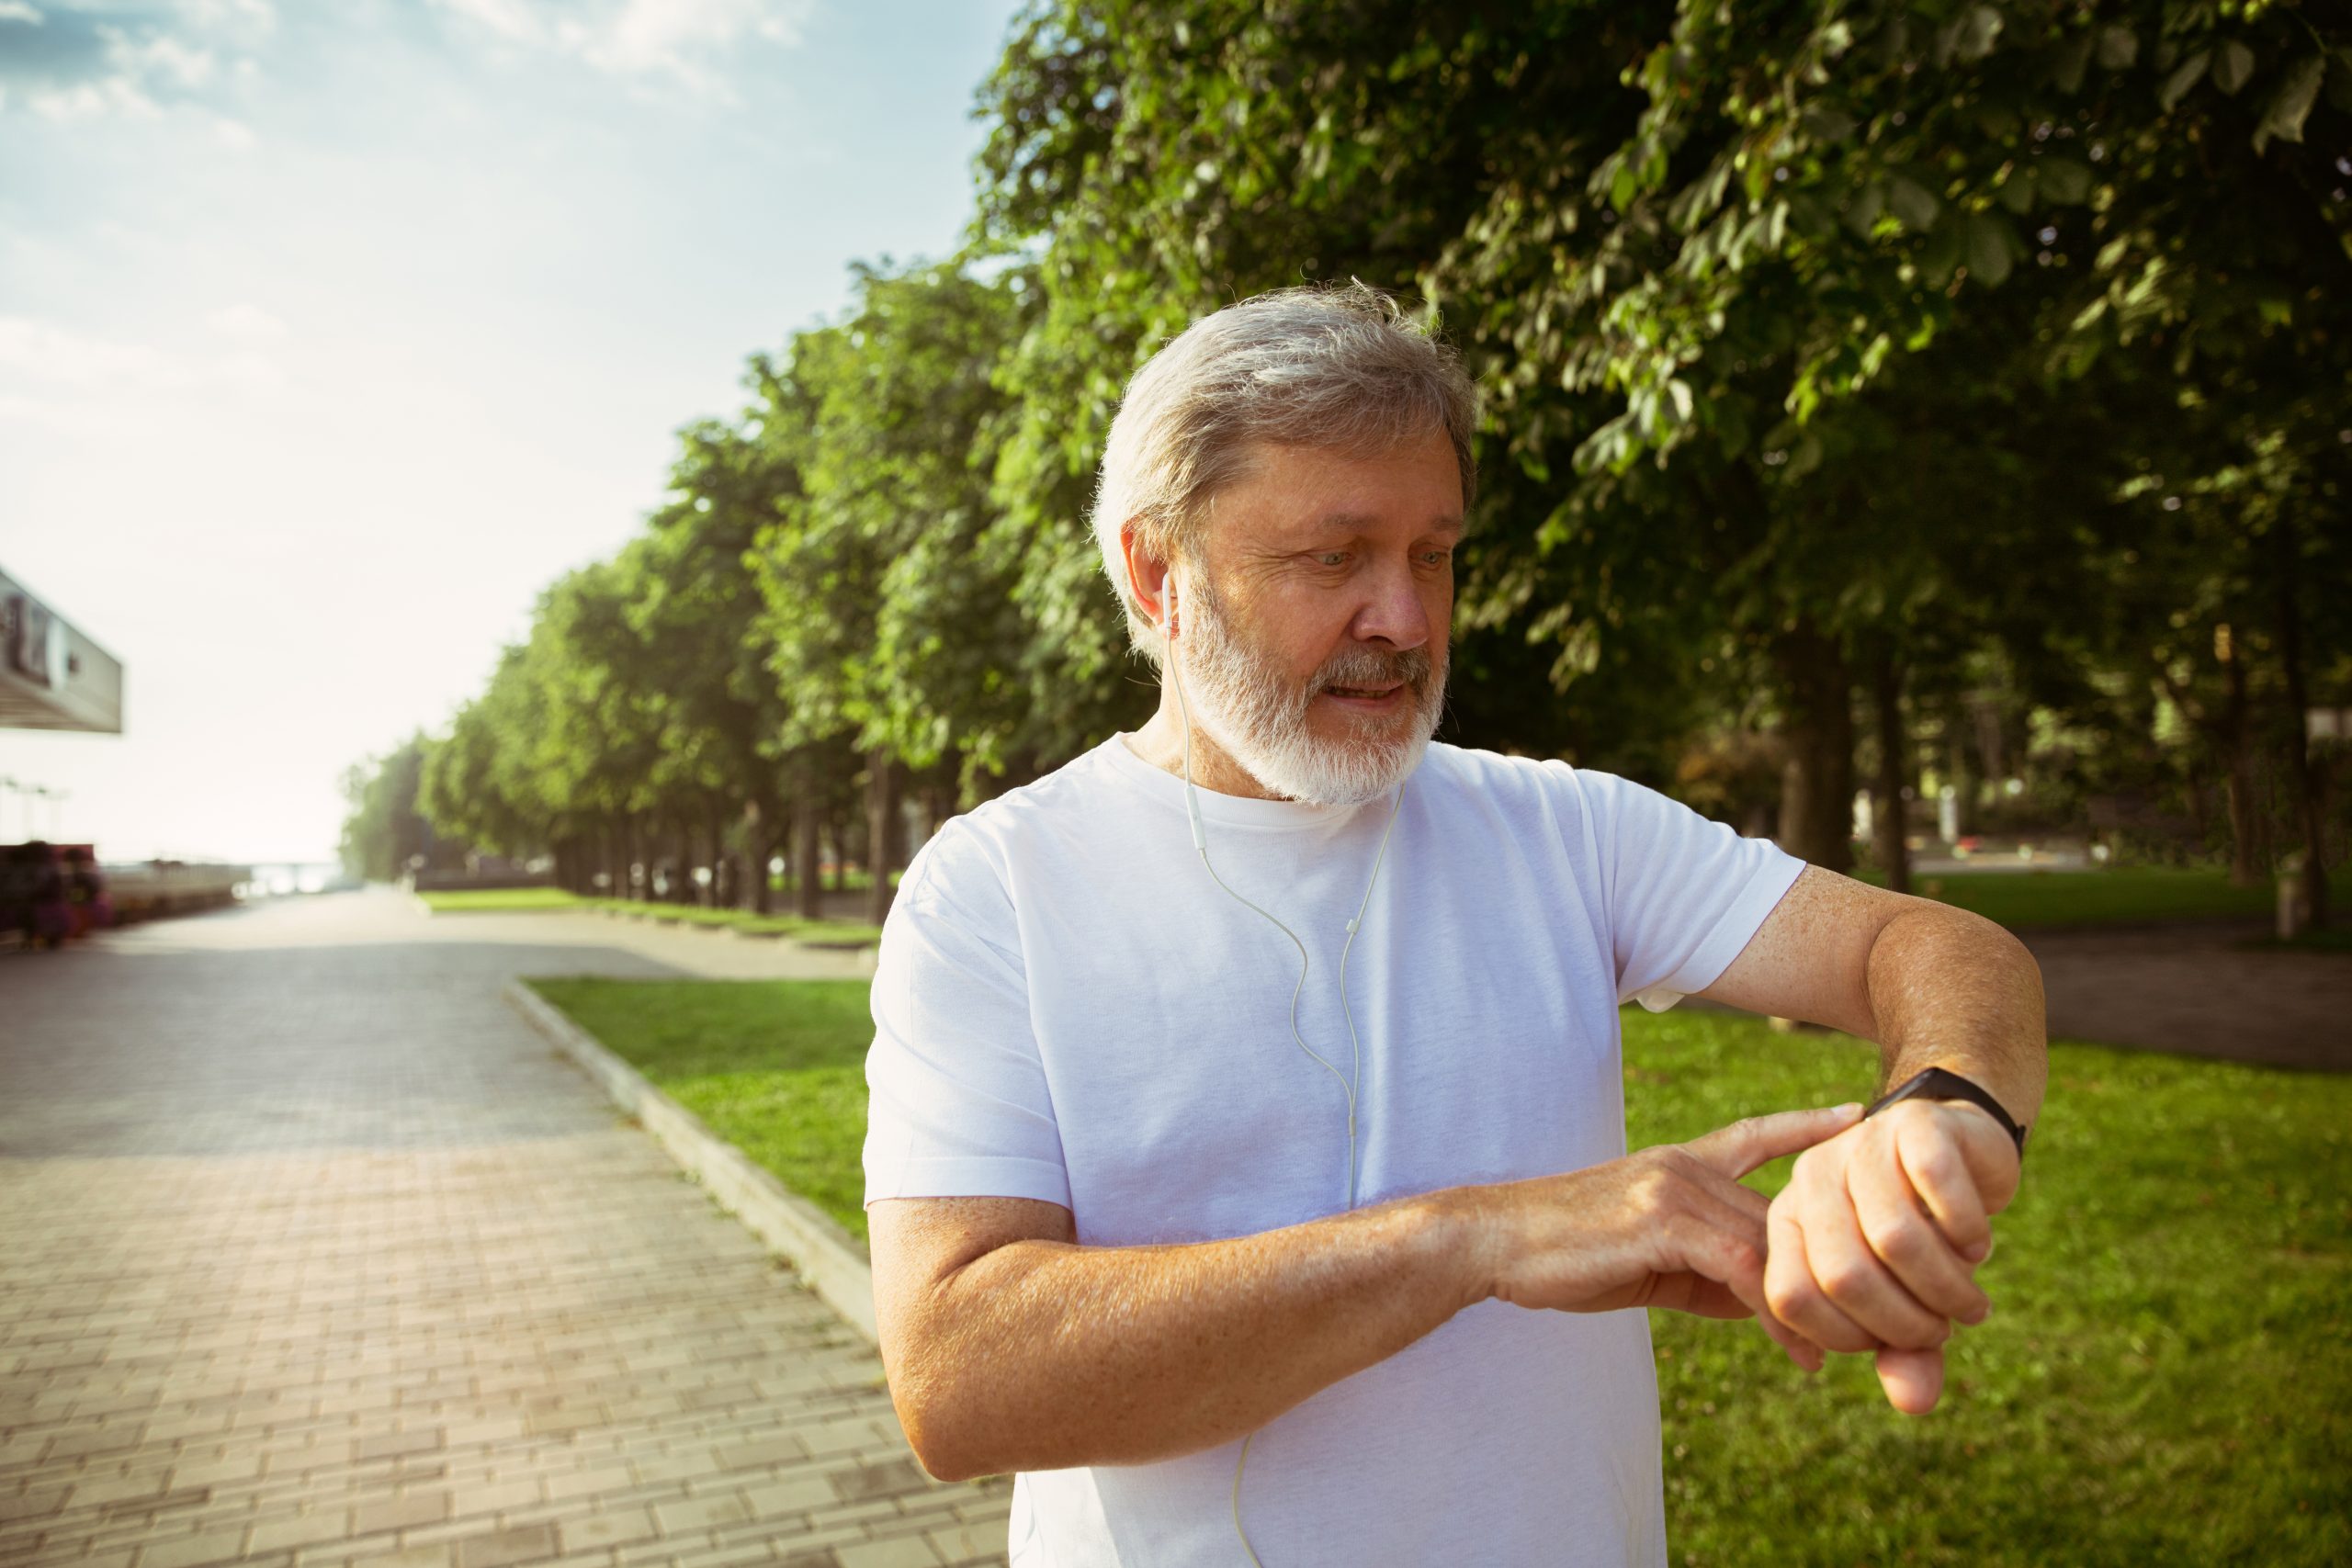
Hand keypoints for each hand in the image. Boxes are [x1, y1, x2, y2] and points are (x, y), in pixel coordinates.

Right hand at [1470, 1105, 1863, 1359]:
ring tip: (1856, 1345)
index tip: (1855, 1115)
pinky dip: (1778, 1311)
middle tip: (1888, 1311)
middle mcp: (1684, 1165)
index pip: (1755, 1135)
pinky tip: (1800, 1349)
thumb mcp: (1646, 1260)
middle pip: (1785, 1211)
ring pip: (1773, 1240)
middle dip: (1839, 1260)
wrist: (1494, 1242)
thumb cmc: (1563, 1255)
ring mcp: (1674, 1187)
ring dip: (1819, 1298)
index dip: (1807, 1125)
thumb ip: (1707, 1271)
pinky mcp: (1662, 1219)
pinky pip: (1742, 1267)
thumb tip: (1764, 1300)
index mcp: (1678, 1164)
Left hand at [1762, 1098, 2022, 1413]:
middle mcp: (1811, 1180)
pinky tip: (1977, 1245)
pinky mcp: (1914, 1125)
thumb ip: (1903, 1351)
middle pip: (1843, 1275)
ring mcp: (1859, 1147)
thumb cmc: (1921, 1234)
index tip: (1897, 1343)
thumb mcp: (1905, 1298)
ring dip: (1946, 1287)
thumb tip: (1913, 1404)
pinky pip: (1938, 1190)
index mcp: (1787, 1222)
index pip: (1790, 1297)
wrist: (1960, 1150)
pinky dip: (1967, 1233)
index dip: (1849, 1337)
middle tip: (1947, 1326)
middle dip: (1907, 1322)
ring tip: (1971, 1301)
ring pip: (1895, 1238)